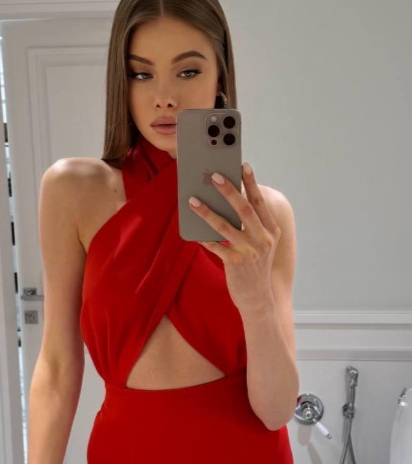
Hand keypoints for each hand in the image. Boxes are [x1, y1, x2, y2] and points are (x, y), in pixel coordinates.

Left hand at [189, 163, 280, 313]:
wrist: (258, 298)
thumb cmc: (255, 266)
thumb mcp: (260, 245)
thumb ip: (250, 226)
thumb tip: (227, 204)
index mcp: (270, 231)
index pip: (260, 202)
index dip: (252, 183)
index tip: (243, 165)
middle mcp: (263, 239)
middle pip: (244, 209)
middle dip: (229, 190)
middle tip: (214, 175)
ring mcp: (250, 251)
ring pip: (225, 226)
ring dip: (207, 211)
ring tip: (193, 200)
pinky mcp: (236, 263)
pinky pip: (216, 246)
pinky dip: (203, 237)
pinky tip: (192, 229)